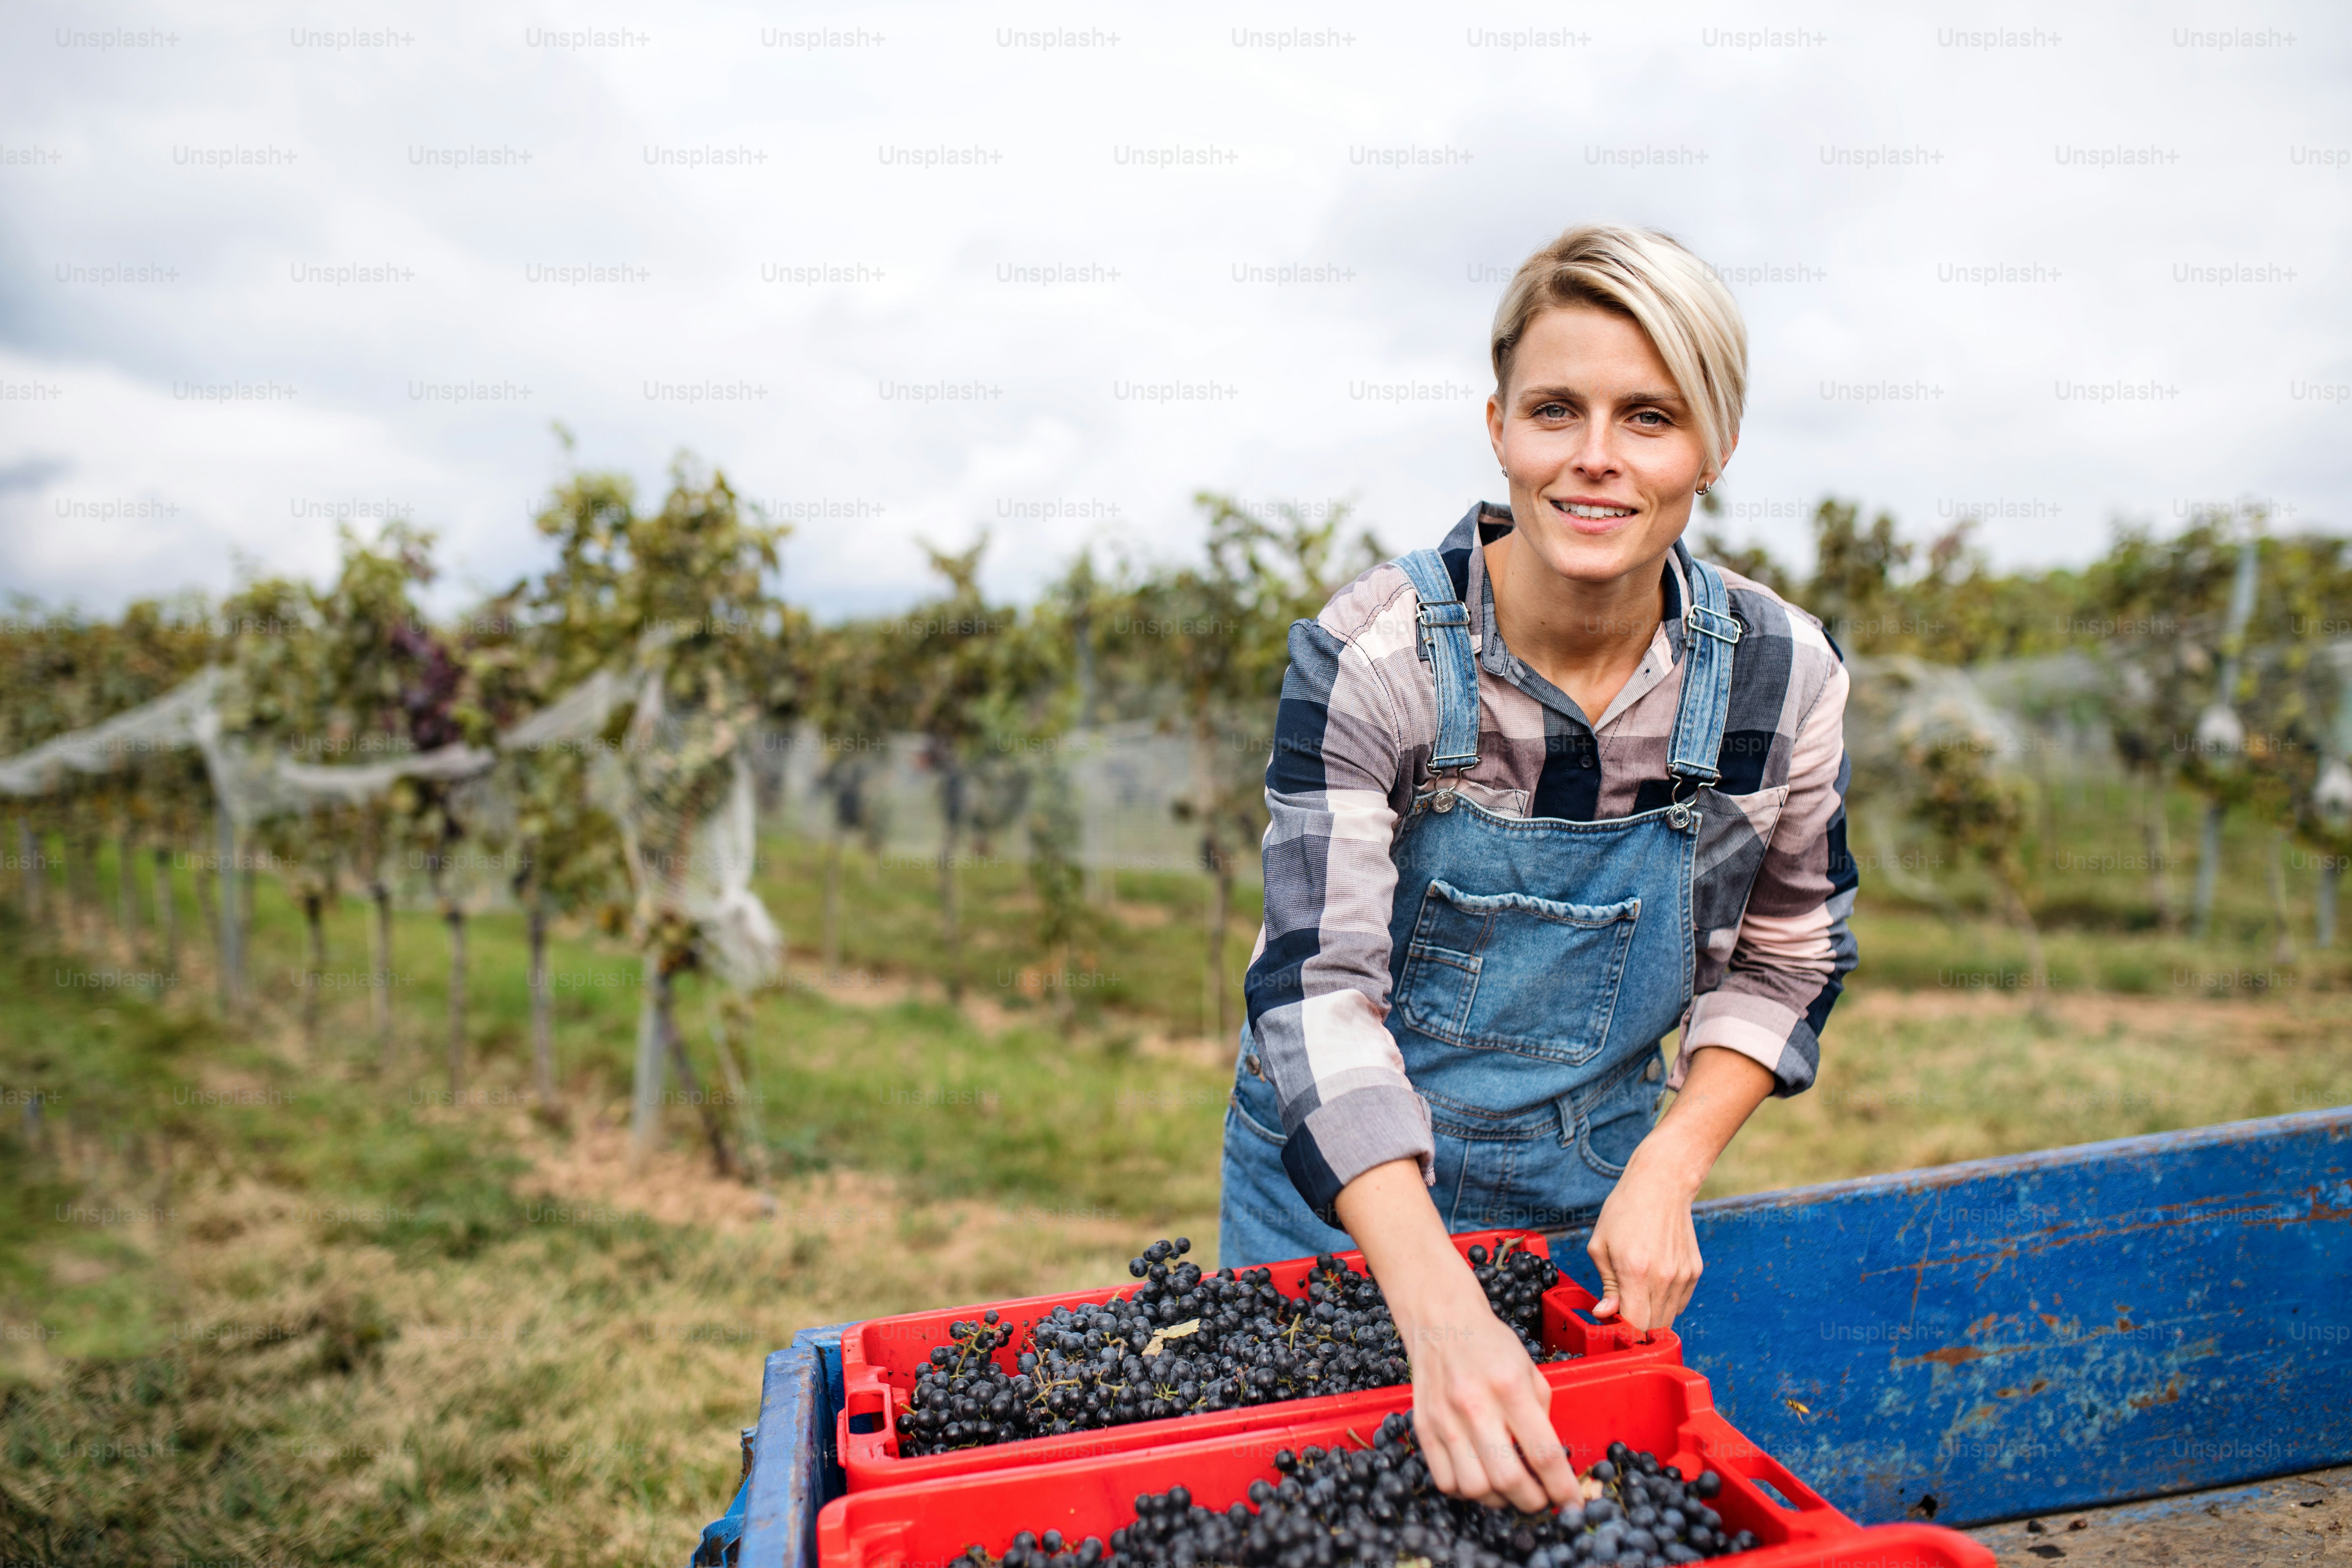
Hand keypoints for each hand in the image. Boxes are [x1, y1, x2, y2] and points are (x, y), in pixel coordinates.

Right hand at [1395, 1264, 1577, 1511]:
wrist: (1441, 1319)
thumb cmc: (1491, 1345)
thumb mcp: (1530, 1370)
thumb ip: (1541, 1416)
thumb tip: (1549, 1465)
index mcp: (1510, 1386)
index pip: (1544, 1453)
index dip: (1563, 1488)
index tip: (1573, 1505)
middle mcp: (1475, 1404)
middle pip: (1508, 1480)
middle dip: (1533, 1501)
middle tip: (1541, 1498)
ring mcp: (1445, 1419)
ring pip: (1475, 1488)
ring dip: (1499, 1499)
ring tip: (1508, 1487)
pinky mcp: (1423, 1427)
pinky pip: (1446, 1482)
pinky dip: (1467, 1492)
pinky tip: (1479, 1476)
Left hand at [1585, 1152, 1703, 1332]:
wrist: (1661, 1184)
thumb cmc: (1625, 1211)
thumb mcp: (1600, 1246)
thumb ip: (1606, 1286)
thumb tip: (1605, 1315)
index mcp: (1635, 1272)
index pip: (1635, 1325)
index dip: (1622, 1333)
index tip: (1612, 1326)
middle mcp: (1664, 1278)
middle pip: (1653, 1327)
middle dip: (1635, 1328)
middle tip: (1621, 1312)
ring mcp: (1683, 1276)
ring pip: (1669, 1318)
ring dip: (1652, 1316)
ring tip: (1637, 1294)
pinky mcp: (1695, 1272)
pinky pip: (1680, 1303)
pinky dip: (1666, 1304)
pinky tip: (1654, 1284)